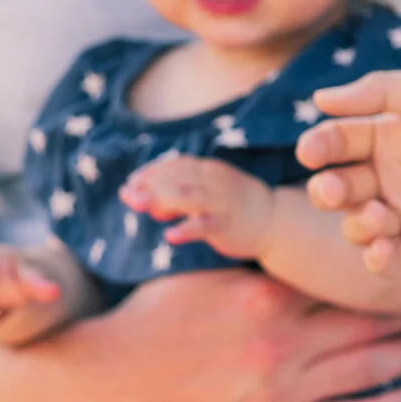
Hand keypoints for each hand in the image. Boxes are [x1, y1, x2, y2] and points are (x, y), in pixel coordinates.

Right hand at [78, 267, 400, 401]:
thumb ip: (260, 269)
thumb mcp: (209, 275)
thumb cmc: (155, 319)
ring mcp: (282, 390)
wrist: (111, 381)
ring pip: (367, 371)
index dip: (386, 275)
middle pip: (368, 324)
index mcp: (268, 295)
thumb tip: (304, 250)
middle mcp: (284, 342)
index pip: (345, 281)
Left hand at [122, 154, 280, 261]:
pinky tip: (170, 236)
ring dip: (160, 198)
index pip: (175, 165)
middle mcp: (214, 180)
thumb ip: (175, 196)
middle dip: (149, 185)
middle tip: (127, 196)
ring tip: (138, 205)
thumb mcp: (204, 194)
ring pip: (188, 196)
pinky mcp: (228, 224)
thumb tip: (145, 202)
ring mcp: (222, 201)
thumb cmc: (232, 207)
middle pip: (177, 178)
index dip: (150, 172)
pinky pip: (206, 225)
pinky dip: (187, 229)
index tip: (130, 184)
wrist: (273, 220)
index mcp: (208, 170)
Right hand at [297, 66, 400, 276]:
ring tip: (379, 214)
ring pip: (359, 226)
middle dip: (328, 190)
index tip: (311, 150)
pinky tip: (381, 249)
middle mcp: (398, 174)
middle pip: (340, 187)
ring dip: (356, 223)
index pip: (340, 140)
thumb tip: (318, 97)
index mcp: (395, 133)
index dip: (319, 146)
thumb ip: (381, 92)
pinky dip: (378, 259)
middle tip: (334, 188)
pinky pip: (392, 261)